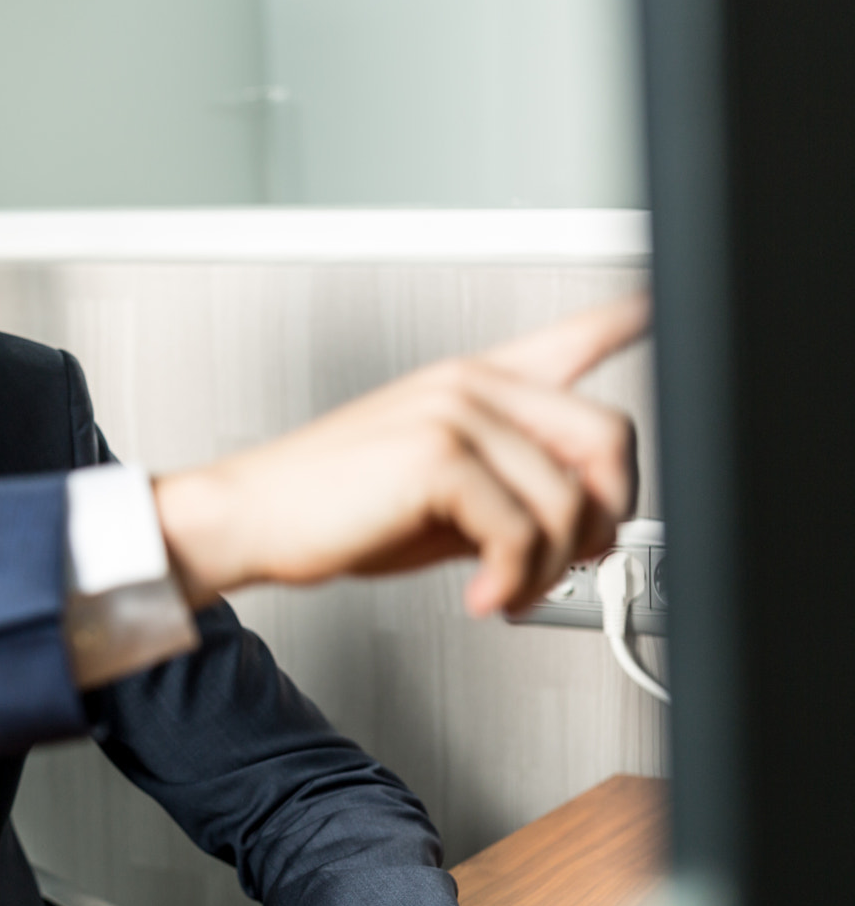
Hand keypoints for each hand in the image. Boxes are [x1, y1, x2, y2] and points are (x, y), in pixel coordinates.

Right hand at [152, 293, 646, 616]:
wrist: (248, 517)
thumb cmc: (331, 508)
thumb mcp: (438, 498)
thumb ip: (508, 495)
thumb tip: (577, 532)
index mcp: (472, 383)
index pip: (572, 336)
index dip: (627, 320)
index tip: (657, 308)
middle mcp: (471, 383)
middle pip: (607, 434)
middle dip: (605, 514)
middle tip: (567, 558)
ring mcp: (455, 411)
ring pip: (568, 498)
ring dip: (548, 567)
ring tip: (504, 591)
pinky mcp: (437, 455)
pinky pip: (522, 531)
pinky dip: (510, 582)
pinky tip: (480, 596)